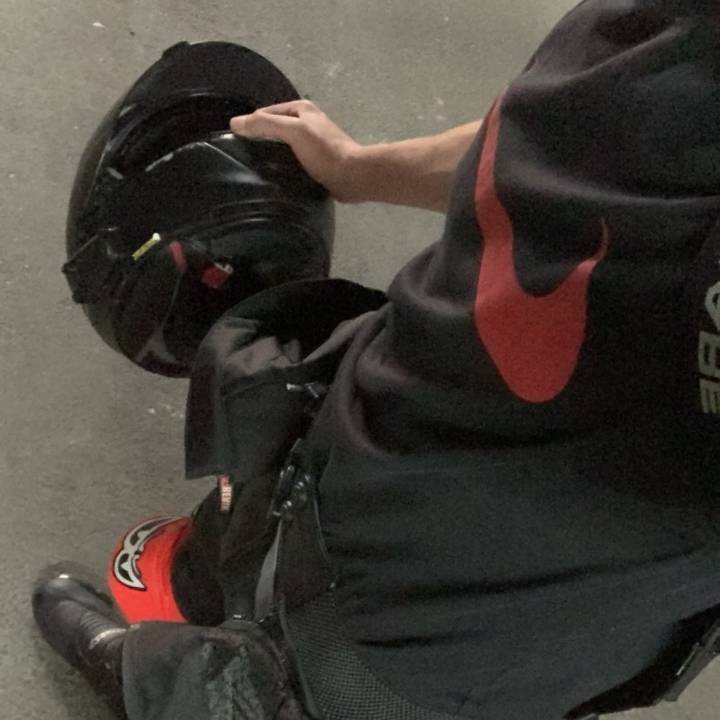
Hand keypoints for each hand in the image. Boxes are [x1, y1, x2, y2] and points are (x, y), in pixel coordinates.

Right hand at [230, 100, 365, 202]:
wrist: (353, 177)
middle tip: (243, 158)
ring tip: (254, 170)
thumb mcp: (294, 131)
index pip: (266, 113)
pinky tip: (273, 178)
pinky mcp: (316, 162)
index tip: (235, 143)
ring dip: (271, 156)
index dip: (251, 125)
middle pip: (274, 129)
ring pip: (283, 146)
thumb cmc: (324, 151)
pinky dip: (282, 167)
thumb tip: (235, 123)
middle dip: (260, 140)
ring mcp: (312, 143)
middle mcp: (307, 122)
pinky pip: (292, 161)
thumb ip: (265, 125)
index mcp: (302, 109)